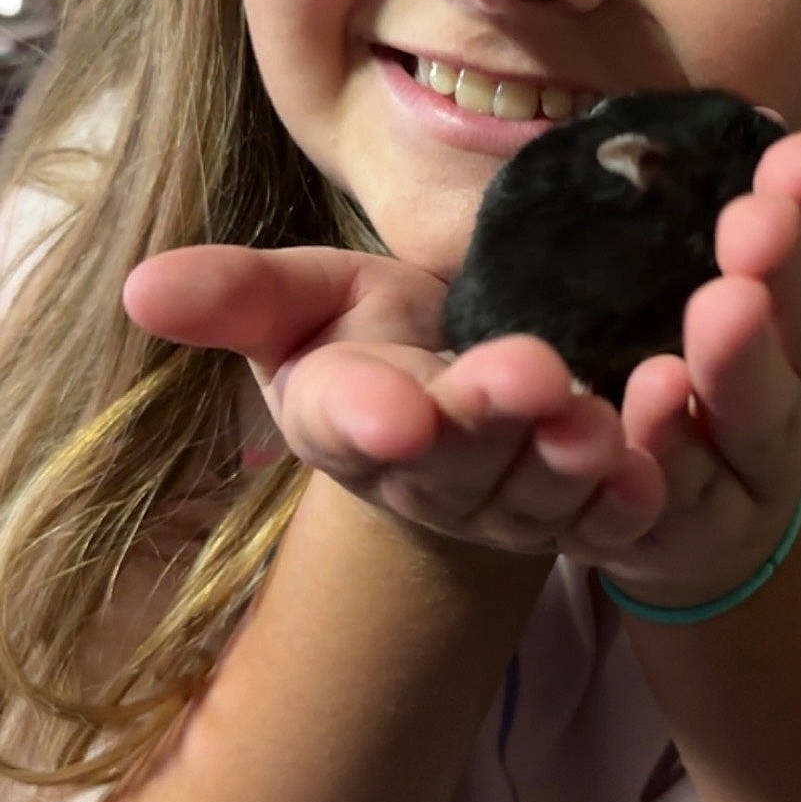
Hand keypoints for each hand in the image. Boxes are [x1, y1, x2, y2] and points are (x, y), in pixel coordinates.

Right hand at [123, 244, 664, 560]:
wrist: (462, 374)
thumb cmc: (370, 332)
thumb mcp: (304, 299)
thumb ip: (237, 295)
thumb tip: (138, 288)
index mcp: (346, 425)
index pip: (351, 426)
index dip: (373, 420)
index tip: (396, 408)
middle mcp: (427, 480)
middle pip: (459, 457)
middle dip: (491, 422)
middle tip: (527, 377)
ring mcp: (509, 506)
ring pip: (541, 491)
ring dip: (571, 460)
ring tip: (597, 417)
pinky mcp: (586, 513)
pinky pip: (614, 514)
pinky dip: (638, 489)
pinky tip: (660, 458)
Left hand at [601, 130, 800, 607]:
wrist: (684, 525)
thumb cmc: (699, 375)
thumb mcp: (730, 287)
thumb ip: (750, 216)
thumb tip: (761, 114)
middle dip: (792, 276)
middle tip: (754, 223)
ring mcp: (762, 471)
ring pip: (764, 420)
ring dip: (743, 365)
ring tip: (719, 308)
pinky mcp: (703, 531)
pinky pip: (690, 493)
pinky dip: (673, 450)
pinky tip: (649, 402)